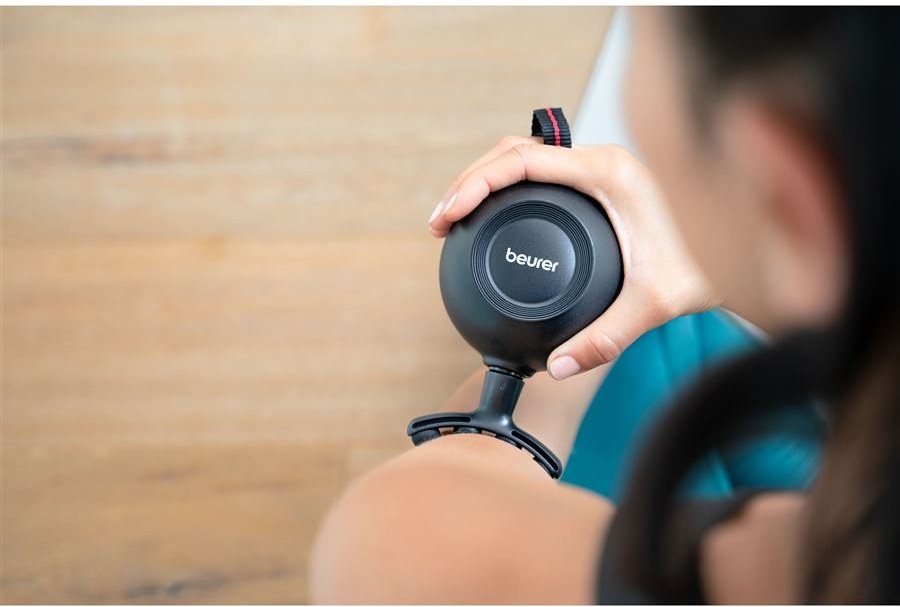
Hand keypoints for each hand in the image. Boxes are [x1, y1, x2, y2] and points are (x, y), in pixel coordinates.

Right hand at [428, 137, 719, 379]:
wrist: (748, 246)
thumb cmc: (710, 264)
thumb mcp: (656, 303)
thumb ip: (605, 339)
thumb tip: (558, 366)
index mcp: (609, 173)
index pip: (521, 161)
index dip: (475, 184)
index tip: (448, 214)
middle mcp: (603, 161)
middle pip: (515, 150)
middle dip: (469, 179)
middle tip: (441, 220)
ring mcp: (603, 167)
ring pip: (527, 154)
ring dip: (486, 176)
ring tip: (456, 212)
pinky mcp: (604, 180)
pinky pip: (544, 168)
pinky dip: (510, 183)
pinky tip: (497, 208)